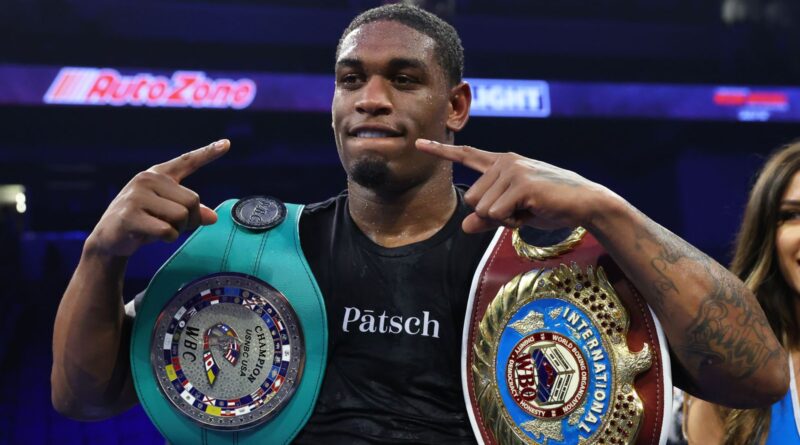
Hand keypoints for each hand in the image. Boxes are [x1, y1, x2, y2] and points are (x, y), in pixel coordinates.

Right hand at [86, 139, 229, 257]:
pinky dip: (166, 238)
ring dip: (177, 230)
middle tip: (172, 227)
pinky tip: (149, 235)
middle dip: (190, 220)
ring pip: (181, 216)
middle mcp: (147, 179)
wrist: (109, 239)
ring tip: (158, 229)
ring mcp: (136, 196)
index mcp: (157, 174)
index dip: (208, 153)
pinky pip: (167, 230)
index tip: (227, 143)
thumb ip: (191, 210)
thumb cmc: (144, 222)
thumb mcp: (169, 213)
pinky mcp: (129, 215)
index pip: (187, 161)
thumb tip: (213, 217)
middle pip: (193, 201)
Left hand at [416, 139, 612, 232]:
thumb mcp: (514, 213)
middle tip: (520, 210)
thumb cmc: (549, 206)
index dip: (440, 151)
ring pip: (482, 209)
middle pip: (471, 199)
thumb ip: (488, 217)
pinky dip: (512, 222)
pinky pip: (497, 214)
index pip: (466, 155)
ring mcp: (512, 170)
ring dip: (504, 219)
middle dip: (492, 214)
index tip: (418, 144)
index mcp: (501, 163)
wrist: (585, 203)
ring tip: (529, 208)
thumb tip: (465, 227)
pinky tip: (532, 211)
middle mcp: (504, 161)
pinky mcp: (521, 183)